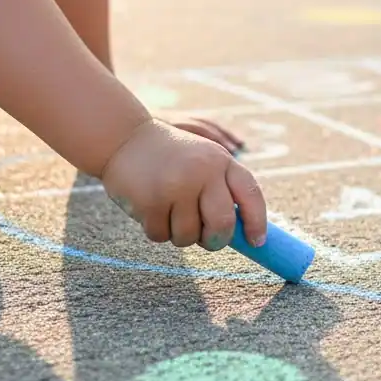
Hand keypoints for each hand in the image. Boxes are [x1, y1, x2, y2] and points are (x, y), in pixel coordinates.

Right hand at [102, 119, 266, 250]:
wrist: (123, 138)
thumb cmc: (171, 157)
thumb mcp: (204, 160)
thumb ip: (224, 190)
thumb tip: (247, 235)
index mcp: (221, 160)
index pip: (250, 195)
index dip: (257, 222)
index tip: (257, 242)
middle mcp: (202, 172)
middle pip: (223, 225)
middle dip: (216, 240)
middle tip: (207, 240)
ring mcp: (176, 187)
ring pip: (189, 237)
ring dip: (179, 234)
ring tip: (169, 211)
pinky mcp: (150, 202)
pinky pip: (161, 236)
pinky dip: (156, 230)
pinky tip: (149, 208)